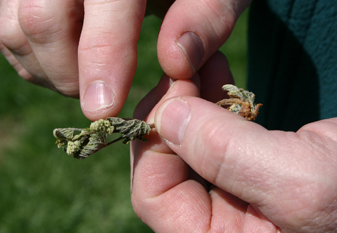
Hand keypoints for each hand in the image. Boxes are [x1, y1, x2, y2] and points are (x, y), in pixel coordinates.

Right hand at [0, 0, 250, 119]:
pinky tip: (65, 61)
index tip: (105, 111)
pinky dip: (33, 59)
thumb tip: (176, 63)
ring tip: (87, 77)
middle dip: (69, 74)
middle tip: (102, 97)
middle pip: (40, 19)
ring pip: (12, 29)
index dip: (102, 61)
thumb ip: (206, 16)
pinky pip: (3, 29)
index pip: (104, 3)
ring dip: (49, 71)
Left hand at [131, 53, 336, 231]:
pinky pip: (211, 134)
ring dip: (188, 103)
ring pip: (184, 146)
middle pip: (163, 168)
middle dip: (169, 117)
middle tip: (184, 74)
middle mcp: (219, 225)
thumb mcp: (302, 182)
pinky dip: (209, 102)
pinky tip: (214, 74)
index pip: (153, 196)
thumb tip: (166, 117)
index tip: (175, 94)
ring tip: (200, 66)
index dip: (154, 143)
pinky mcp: (247, 167)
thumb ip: (226, 154)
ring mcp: (232, 194)